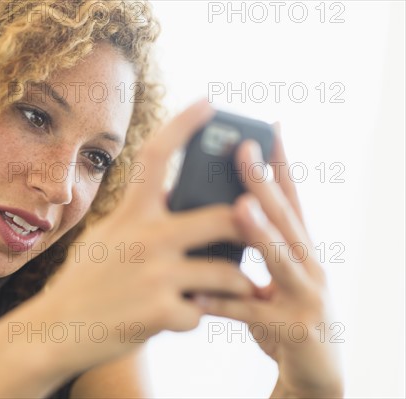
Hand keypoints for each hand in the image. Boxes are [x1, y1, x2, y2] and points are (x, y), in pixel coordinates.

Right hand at [37, 99, 256, 374]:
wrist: (54, 330)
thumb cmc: (84, 280)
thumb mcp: (106, 236)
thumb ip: (140, 218)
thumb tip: (174, 198)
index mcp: (130, 213)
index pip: (158, 154)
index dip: (185, 123)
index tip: (210, 102)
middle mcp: (146, 238)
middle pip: (224, 217)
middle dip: (251, 225)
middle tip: (261, 228)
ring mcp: (155, 276)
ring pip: (227, 272)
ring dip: (237, 282)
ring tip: (239, 286)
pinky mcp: (160, 313)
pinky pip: (202, 311)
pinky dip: (199, 315)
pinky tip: (183, 316)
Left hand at [198, 127, 343, 396]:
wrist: (315, 368)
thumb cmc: (286, 310)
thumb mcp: (277, 273)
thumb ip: (257, 244)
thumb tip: (222, 207)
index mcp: (302, 248)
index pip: (292, 198)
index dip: (282, 164)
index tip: (269, 128)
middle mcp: (310, 266)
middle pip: (286, 219)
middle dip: (265, 184)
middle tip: (245, 150)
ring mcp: (305, 297)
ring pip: (281, 260)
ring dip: (260, 234)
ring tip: (238, 207)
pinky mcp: (290, 330)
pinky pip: (248, 314)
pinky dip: (222, 303)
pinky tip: (196, 293)